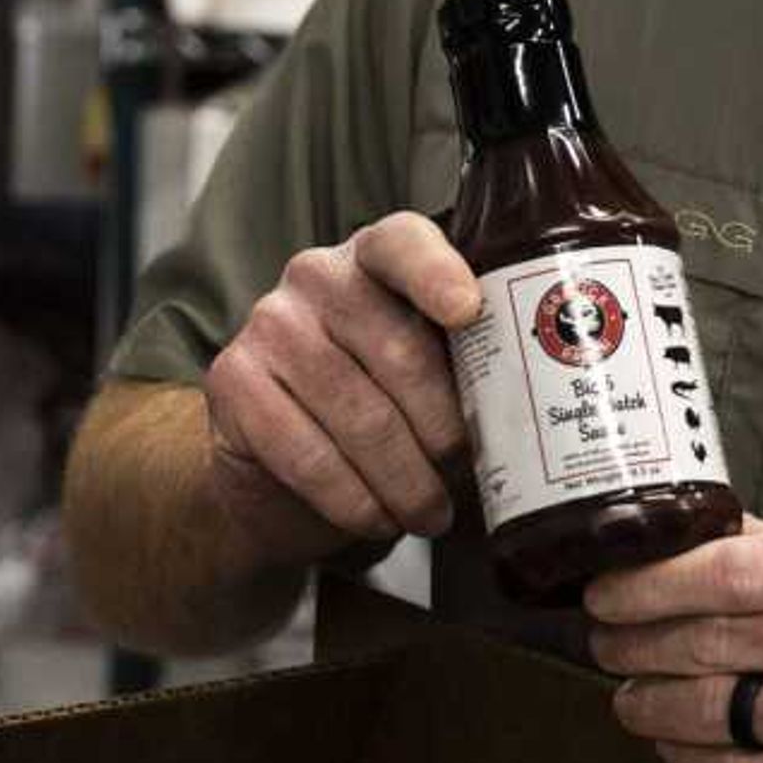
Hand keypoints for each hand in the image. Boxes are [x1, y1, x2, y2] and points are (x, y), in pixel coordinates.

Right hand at [199, 211, 480, 560]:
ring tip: (429, 515)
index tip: (467, 311)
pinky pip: (306, 453)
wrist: (271, 454)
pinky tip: (375, 520)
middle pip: (398, 353)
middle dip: (443, 431)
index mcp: (375, 257)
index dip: (438, 274)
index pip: (404, 243)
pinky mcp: (232, 381)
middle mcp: (318, 275)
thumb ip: (461, 365)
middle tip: (463, 476)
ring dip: (405, 481)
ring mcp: (269, 324)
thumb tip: (530, 412)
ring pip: (359, 415)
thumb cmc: (373, 404)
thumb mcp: (421, 372)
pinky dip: (352, 499)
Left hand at [586, 521, 762, 762]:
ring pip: (719, 712)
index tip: (607, 587)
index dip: (656, 580)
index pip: (740, 567)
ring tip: (626, 693)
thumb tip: (698, 533)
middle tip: (602, 639)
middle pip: (717, 640)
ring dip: (652, 703)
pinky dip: (691, 758)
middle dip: (638, 640)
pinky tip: (674, 743)